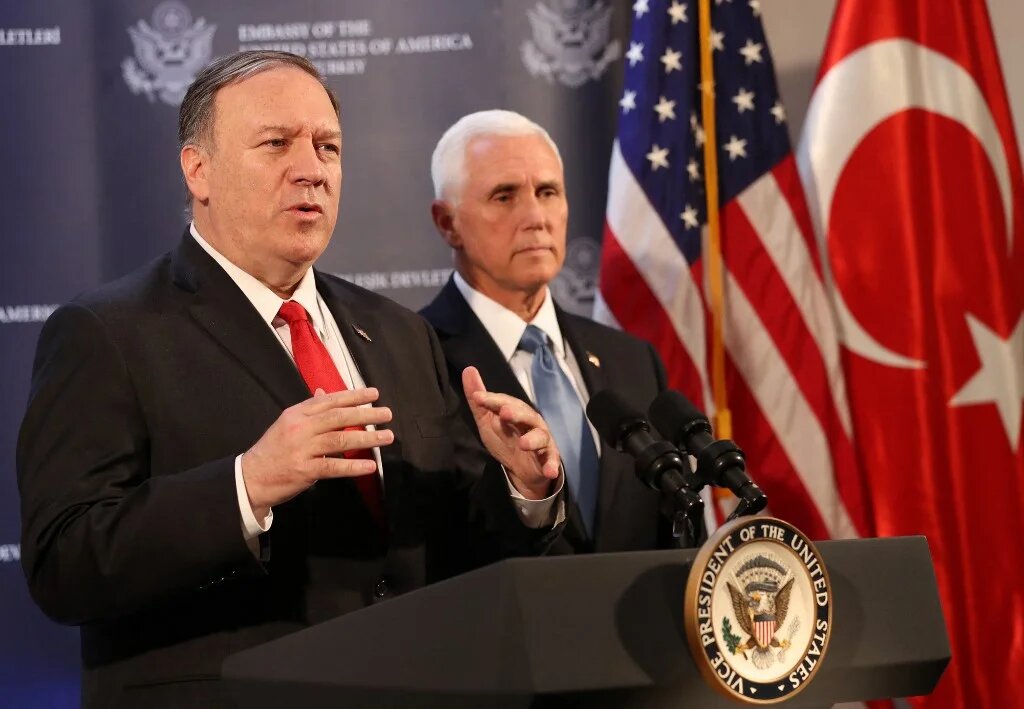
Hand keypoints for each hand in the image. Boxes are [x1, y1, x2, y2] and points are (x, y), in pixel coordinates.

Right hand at [241, 388, 393, 516]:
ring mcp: (302, 449)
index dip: (353, 396)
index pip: (329, 400)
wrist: (251, 477)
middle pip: (338, 417)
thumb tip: (324, 392)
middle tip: (387, 413)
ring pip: (340, 440)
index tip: (374, 393)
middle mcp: (300, 428)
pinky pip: (333, 466)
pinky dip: (352, 466)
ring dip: (366, 438)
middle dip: (365, 414)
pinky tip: (369, 466)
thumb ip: (309, 409)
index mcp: (297, 414)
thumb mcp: (287, 423)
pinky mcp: (304, 470)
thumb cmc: (273, 450)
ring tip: (386, 436)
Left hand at [462, 366, 559, 499]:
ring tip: (524, 444)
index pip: (504, 402)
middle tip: (504, 412)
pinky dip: (552, 465)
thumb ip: (479, 400)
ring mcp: (541, 439)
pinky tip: (549, 472)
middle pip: (525, 415)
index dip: (492, 400)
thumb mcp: (488, 421)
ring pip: (540, 436)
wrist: (523, 467)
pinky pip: (552, 460)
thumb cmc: (506, 438)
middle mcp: (530, 422)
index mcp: (516, 411)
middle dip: (516, 413)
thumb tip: (469, 369)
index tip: (478, 398)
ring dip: (533, 439)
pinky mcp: (549, 457)